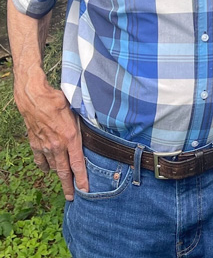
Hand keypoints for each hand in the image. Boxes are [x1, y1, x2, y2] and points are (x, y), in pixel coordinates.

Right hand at [14, 70, 87, 200]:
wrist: (35, 98)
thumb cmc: (58, 101)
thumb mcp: (77, 112)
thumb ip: (83, 124)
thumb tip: (94, 128)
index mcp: (71, 138)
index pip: (78, 164)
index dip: (82, 178)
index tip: (85, 190)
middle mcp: (58, 146)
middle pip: (64, 171)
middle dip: (69, 186)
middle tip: (72, 197)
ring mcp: (45, 146)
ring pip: (52, 166)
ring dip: (58, 175)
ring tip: (63, 182)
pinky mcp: (35, 143)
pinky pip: (40, 160)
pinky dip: (44, 166)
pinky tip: (47, 169)